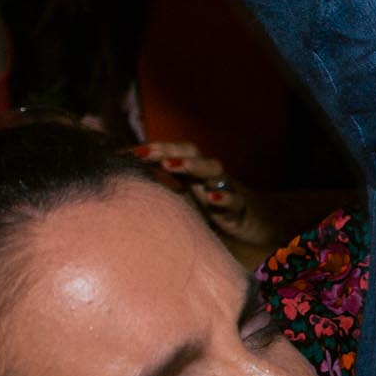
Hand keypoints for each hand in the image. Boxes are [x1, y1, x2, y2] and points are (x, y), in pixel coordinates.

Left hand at [134, 141, 280, 251]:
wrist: (254, 226)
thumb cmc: (211, 215)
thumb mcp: (182, 204)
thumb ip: (160, 194)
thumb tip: (124, 192)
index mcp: (190, 174)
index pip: (168, 154)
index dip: (147, 151)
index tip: (120, 154)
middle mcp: (206, 176)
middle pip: (189, 152)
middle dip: (165, 150)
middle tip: (141, 153)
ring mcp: (224, 188)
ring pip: (211, 169)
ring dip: (191, 165)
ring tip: (170, 166)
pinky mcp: (239, 207)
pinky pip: (233, 199)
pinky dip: (223, 197)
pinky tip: (212, 199)